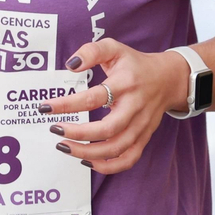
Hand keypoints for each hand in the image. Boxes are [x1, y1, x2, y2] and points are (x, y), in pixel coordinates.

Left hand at [43, 40, 187, 174]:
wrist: (169, 79)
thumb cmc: (135, 64)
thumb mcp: (114, 48)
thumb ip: (92, 51)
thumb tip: (71, 65)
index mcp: (125, 83)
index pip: (94, 97)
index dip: (67, 104)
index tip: (45, 108)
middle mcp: (134, 106)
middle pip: (107, 129)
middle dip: (78, 134)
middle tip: (55, 129)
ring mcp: (140, 125)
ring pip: (116, 148)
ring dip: (87, 153)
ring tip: (63, 146)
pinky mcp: (144, 138)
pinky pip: (128, 159)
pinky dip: (108, 166)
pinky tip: (87, 161)